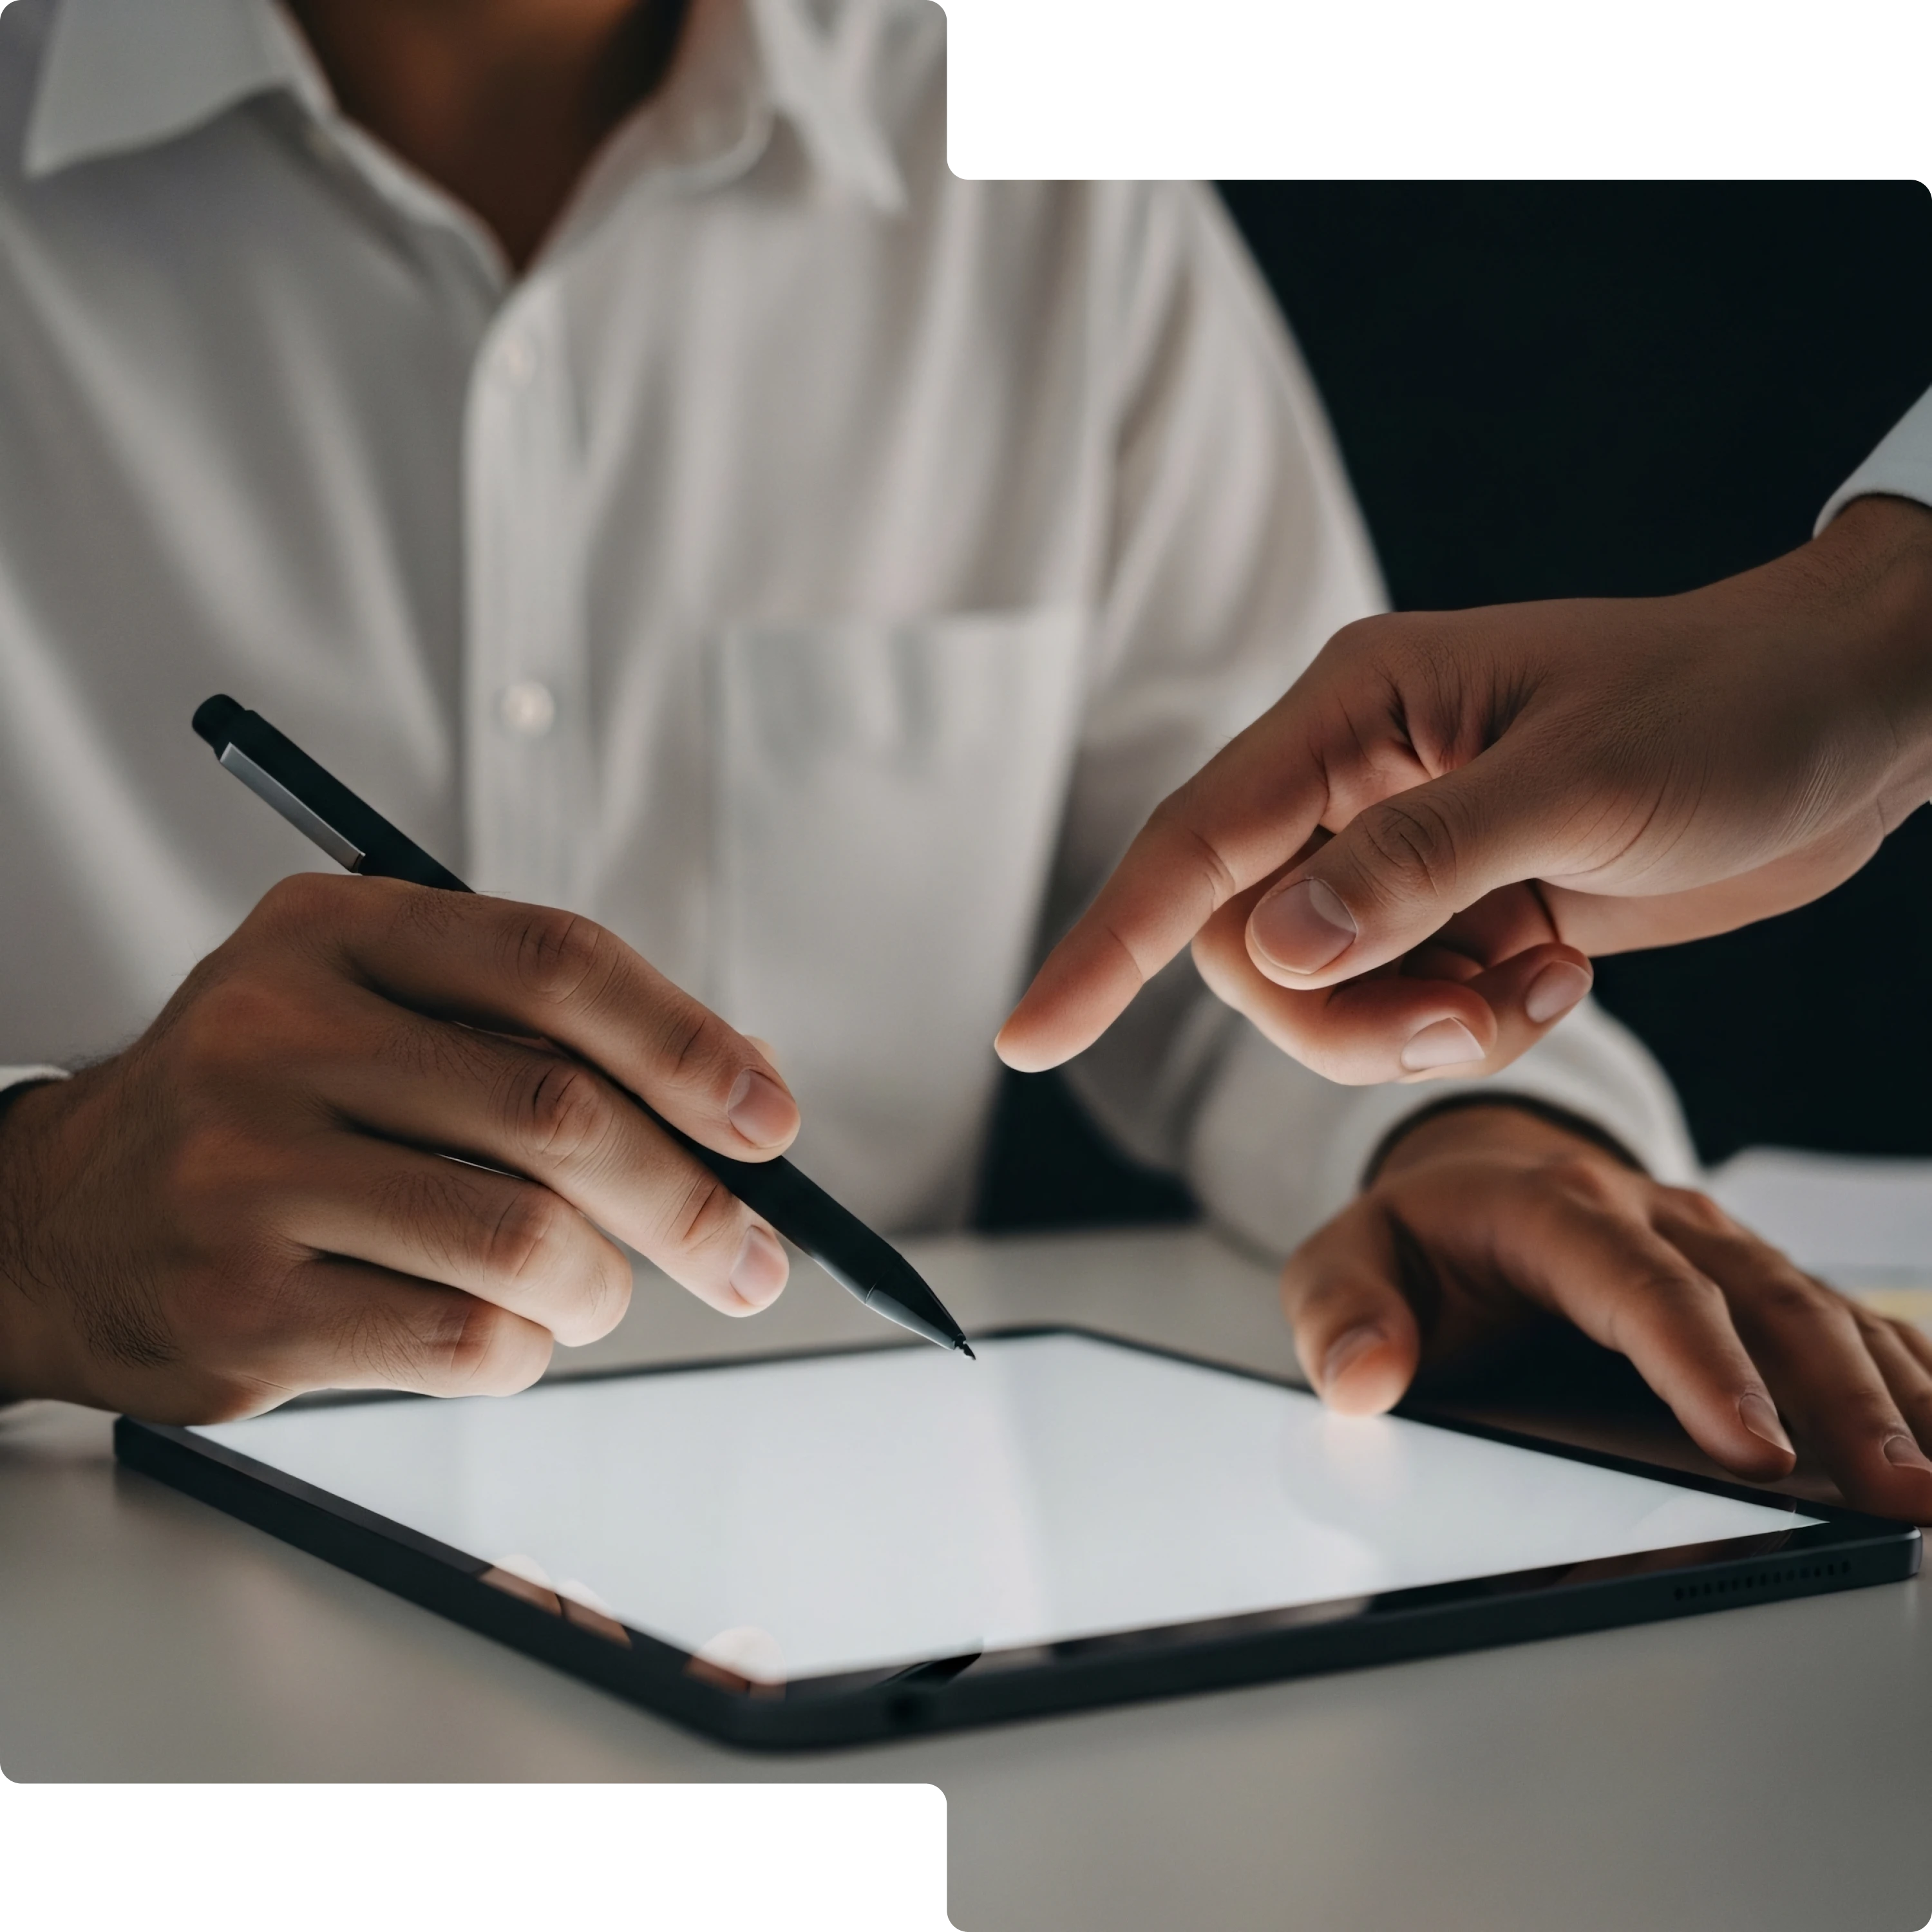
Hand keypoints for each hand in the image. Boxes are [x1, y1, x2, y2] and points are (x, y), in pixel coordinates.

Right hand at [0, 875, 801, 1422]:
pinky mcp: (242, 1311)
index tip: (772, 1118)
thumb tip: (746, 1085)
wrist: (55, 1220)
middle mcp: (276, 1035)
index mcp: (330, 931)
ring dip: (606, 1285)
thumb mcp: (375, 1007)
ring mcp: (248, 1176)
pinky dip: (526, 1345)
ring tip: (598, 1291)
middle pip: (560, 1113)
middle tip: (754, 1255)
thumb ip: (541, 1028)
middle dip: (693, 1199)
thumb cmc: (269, 1108)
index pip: (554, 963)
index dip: (689, 1042)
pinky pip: (467, 1340)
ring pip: (528, 1242)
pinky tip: (503, 1327)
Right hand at [998, 495, 1931, 1081]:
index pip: (1195, 842)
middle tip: (1469, 1018)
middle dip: (1346, 1017)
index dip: (1106, 944)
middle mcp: (1356, 778)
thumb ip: (1417, 866)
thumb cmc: (1731, 711)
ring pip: (1321, 993)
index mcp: (1356, 710)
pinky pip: (1402, 1006)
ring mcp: (1404, 848)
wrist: (1853, 723)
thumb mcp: (1579, 787)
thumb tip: (1274, 950)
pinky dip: (1471, 1026)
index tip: (1029, 1035)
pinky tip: (1555, 974)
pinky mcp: (1456, 905)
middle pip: (1249, 946)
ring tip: (1529, 989)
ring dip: (1417, 1029)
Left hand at [1288, 1104, 1931, 1521]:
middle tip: (1897, 1493)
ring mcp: (1712, 1244)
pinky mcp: (1749, 1278)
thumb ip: (1338, 1313)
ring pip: (1818, 1310)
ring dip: (1891, 1395)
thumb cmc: (1411, 1243)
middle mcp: (1649, 1215)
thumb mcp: (1339, 1261)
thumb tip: (1362, 1379)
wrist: (1467, 1187)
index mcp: (1548, 1205)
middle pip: (1758, 1299)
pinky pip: (1843, 1320)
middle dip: (1837, 1399)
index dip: (1701, 1363)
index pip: (1637, 1284)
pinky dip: (1904, 1373)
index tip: (1753, 1451)